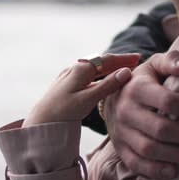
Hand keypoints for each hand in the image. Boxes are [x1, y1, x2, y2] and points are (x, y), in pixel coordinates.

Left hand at [23, 53, 139, 126]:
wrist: (39, 121)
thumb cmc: (63, 111)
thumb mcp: (88, 99)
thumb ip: (107, 85)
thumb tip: (126, 72)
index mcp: (81, 69)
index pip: (107, 59)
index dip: (123, 58)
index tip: (138, 58)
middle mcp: (74, 69)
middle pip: (100, 62)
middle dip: (117, 62)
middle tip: (134, 61)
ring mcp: (69, 77)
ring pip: (94, 70)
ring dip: (108, 69)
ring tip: (122, 71)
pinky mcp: (66, 86)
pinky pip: (87, 77)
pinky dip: (99, 77)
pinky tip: (102, 82)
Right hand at [103, 51, 178, 179]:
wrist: (109, 96)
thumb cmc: (143, 80)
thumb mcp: (154, 65)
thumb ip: (172, 61)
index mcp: (137, 89)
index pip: (168, 102)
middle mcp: (126, 111)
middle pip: (161, 129)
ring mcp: (120, 132)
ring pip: (148, 149)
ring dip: (176, 156)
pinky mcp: (118, 148)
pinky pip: (134, 163)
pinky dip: (154, 170)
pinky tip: (174, 172)